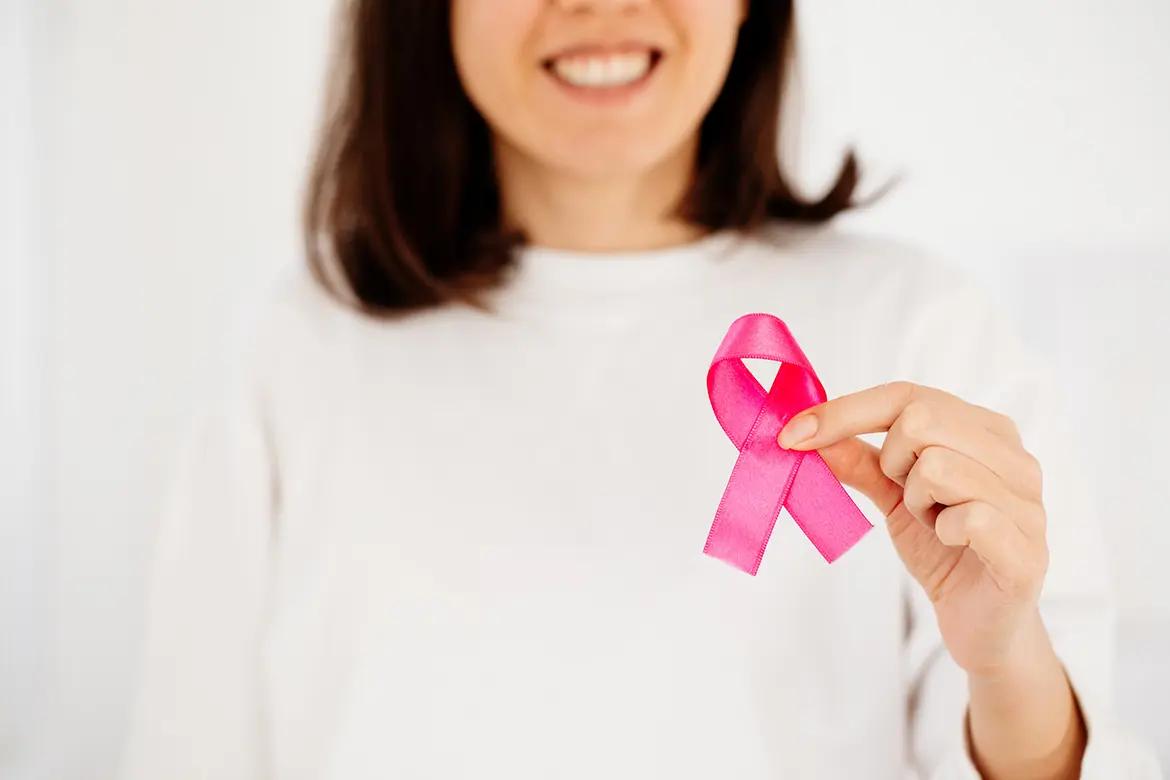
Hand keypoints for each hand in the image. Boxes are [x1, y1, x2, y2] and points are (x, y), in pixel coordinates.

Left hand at [778, 380, 1086, 777]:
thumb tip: (806, 430)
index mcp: (984, 430)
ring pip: (938, 466)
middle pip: (919, 421)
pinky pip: (967, 516)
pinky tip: (954, 543)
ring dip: (917, 502)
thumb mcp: (891, 496)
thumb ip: (858, 460)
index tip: (790, 435)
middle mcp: (1014, 455)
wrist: (980, 624)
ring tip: (936, 523)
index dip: (843, 411)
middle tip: (908, 498)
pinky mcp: (1028, 550)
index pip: (906, 395)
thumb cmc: (943, 550)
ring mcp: (1028, 501)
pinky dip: (943, 531)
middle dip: (891, 464)